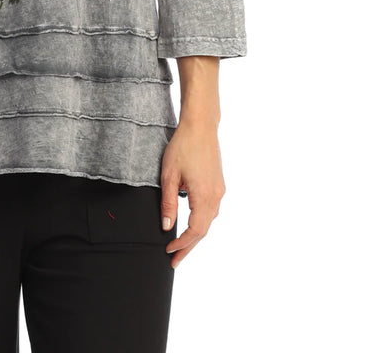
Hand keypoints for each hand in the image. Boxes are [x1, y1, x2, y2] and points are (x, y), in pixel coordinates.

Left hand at [159, 118, 225, 268]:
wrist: (201, 127)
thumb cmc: (182, 147)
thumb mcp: (169, 175)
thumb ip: (168, 203)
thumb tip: (166, 227)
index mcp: (204, 196)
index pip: (195, 231)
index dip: (182, 244)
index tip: (169, 251)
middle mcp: (216, 196)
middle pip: (204, 230)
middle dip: (189, 246)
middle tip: (174, 260)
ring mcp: (219, 190)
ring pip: (209, 221)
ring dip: (195, 235)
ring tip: (181, 246)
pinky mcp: (219, 184)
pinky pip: (211, 210)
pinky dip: (201, 222)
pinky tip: (191, 224)